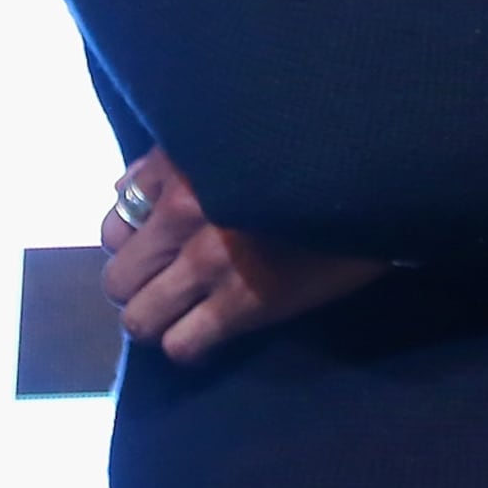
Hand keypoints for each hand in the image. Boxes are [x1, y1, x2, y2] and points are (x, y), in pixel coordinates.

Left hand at [101, 149, 389, 365]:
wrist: (373, 183)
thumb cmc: (304, 155)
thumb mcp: (229, 139)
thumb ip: (172, 162)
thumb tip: (122, 189)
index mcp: (178, 171)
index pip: (113, 227)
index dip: (131, 248)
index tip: (155, 254)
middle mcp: (182, 216)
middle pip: (119, 280)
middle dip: (139, 290)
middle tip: (166, 290)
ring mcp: (209, 263)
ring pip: (141, 319)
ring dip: (158, 323)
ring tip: (182, 317)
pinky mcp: (244, 302)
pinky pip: (183, 345)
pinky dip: (187, 348)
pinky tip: (205, 339)